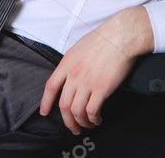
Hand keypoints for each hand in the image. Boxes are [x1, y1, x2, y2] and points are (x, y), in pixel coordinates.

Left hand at [38, 6, 153, 134]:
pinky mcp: (102, 88)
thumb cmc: (103, 39)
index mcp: (66, 63)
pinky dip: (93, 119)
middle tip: (73, 128)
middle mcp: (74, 75)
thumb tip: (70, 76)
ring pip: (77, 111)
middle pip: (63, 105)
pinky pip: (92, 111)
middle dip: (67, 121)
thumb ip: (72, 63)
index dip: (45, 102)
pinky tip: (97, 119)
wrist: (120, 36)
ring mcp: (87, 82)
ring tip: (87, 124)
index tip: (44, 112)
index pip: (50, 86)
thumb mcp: (79, 48)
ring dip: (81, 122)